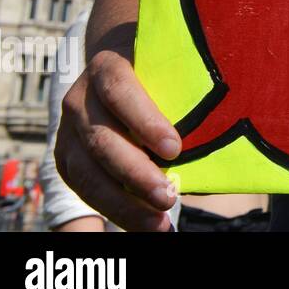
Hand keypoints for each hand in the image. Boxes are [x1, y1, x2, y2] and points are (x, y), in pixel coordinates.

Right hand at [56, 46, 180, 231]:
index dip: (144, 121)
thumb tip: (222, 140)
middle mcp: (80, 98)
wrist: (119, 65)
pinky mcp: (67, 156)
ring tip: (158, 223)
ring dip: (123, 203)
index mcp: (108, 66)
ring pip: (87, 171)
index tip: (174, 148)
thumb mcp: (170, 71)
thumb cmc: (159, 72)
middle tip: (168, 198)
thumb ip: (186, 98)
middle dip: (135, 174)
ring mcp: (68, 130)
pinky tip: (143, 223)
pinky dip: (114, 208)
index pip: (119, 90)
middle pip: (102, 139)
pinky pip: (84, 187)